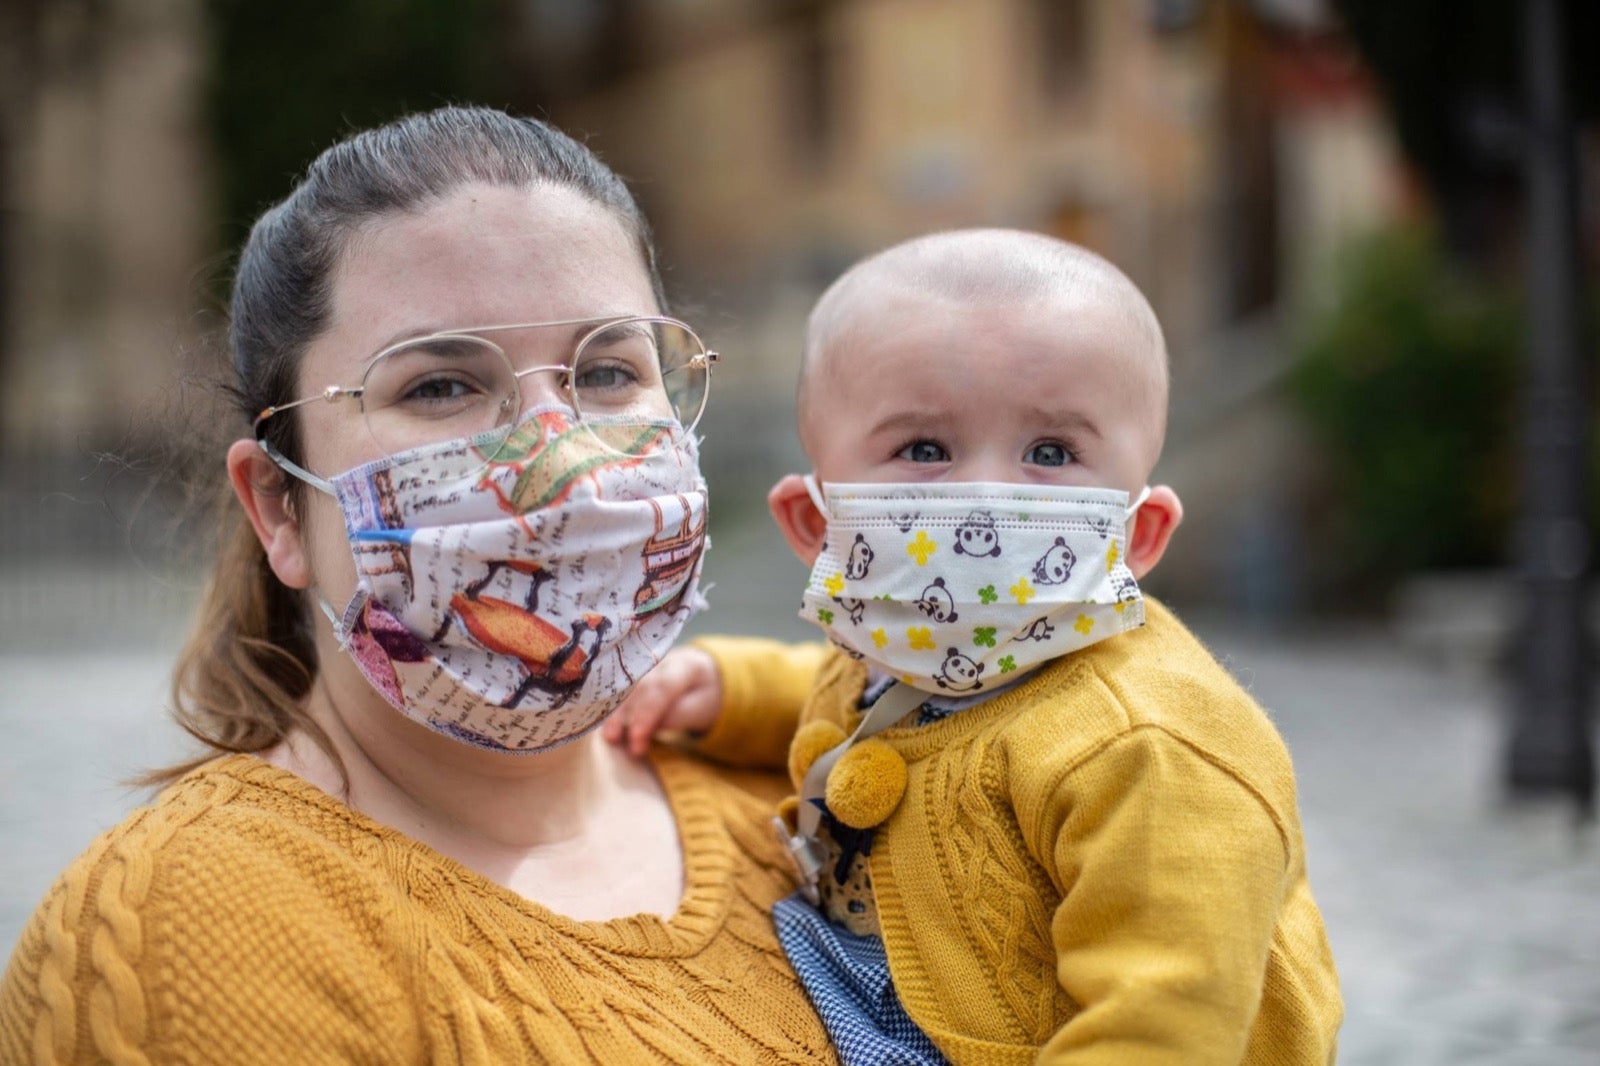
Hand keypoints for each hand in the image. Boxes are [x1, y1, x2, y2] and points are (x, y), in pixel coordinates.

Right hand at [603, 647, 722, 756]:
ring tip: (610, 736)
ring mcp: (646, 665)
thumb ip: (678, 714)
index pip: (664, 687)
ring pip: (626, 685)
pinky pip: (619, 689)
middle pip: (641, 685)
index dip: (648, 713)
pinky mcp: (634, 674)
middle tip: (617, 740)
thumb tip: (652, 725)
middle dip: (629, 714)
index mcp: (687, 665)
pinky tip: (604, 725)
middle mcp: (662, 660)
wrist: (700, 677)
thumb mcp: (701, 708)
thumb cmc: (702, 696)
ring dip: (615, 711)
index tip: (637, 738)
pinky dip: (611, 708)